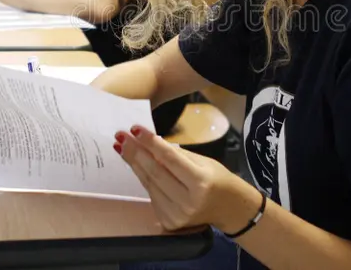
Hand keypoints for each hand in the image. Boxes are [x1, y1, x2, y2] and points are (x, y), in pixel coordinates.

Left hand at [114, 125, 261, 232]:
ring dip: (134, 164)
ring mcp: (177, 214)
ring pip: (149, 183)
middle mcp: (188, 201)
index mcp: (200, 183)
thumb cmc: (217, 179)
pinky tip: (136, 164)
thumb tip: (149, 143)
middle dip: (135, 152)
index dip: (150, 143)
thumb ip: (177, 155)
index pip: (170, 159)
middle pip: (155, 172)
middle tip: (121, 136)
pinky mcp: (169, 221)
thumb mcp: (203, 162)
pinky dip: (143, 177)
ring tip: (122, 147)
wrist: (229, 208)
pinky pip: (151, 194)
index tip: (135, 129)